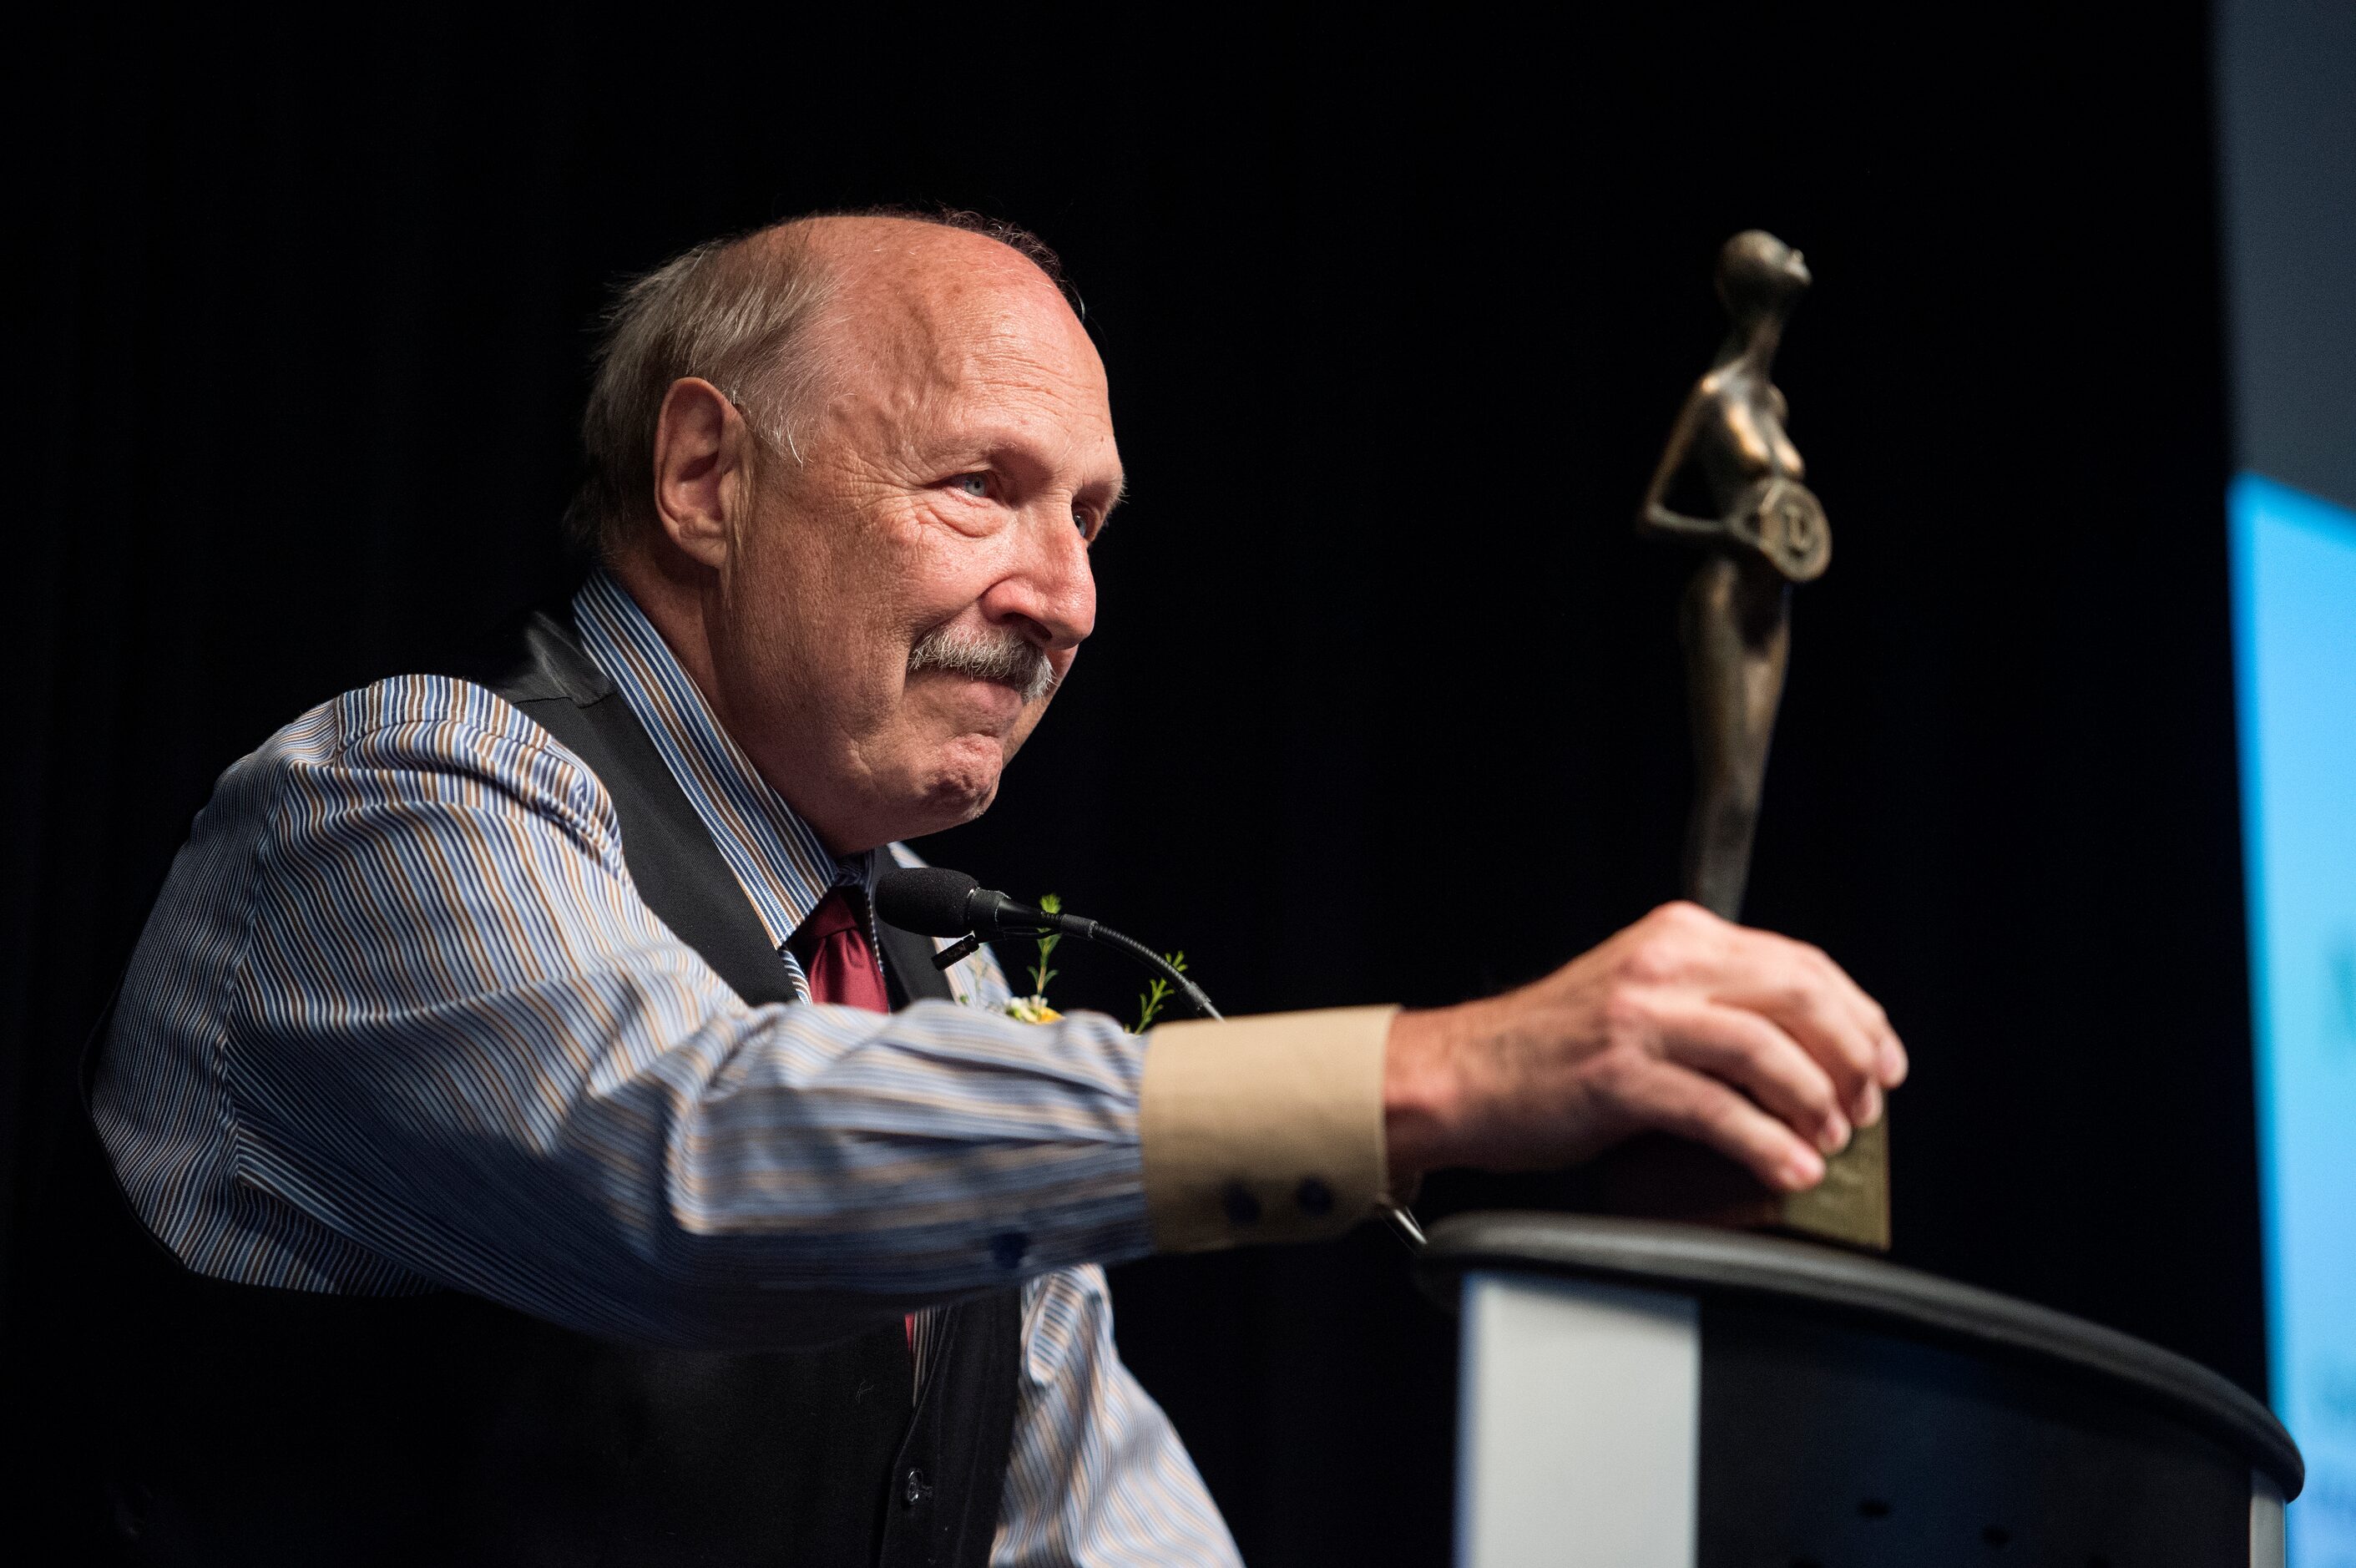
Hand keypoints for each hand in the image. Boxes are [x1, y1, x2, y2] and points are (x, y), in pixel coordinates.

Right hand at [1382, 901, 1905, 1192]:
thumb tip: (1806, 1050)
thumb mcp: (1638, 996)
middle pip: (1799, 996)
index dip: (1859, 1016)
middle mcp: (1663, 964)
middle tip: (1866, 1108)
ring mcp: (1641, 1017)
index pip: (1800, 963)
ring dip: (1818, 1103)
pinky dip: (1769, 1145)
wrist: (1460, 1076)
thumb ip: (1710, 1002)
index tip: (1884, 1063)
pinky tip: (1791, 1168)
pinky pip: (1720, 1111)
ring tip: (1831, 1141)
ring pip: (1769, 1049)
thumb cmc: (1547, 1050)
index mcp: (1677, 936)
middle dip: (1852, 1057)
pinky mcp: (1620, 1076)